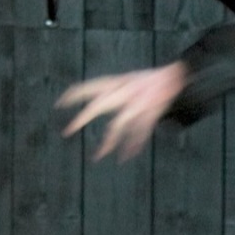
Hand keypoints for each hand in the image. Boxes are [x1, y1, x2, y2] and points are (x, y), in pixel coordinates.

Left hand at [56, 63, 188, 161]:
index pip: (91, 86)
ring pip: (118, 125)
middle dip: (83, 118)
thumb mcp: (127, 79)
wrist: (174, 77)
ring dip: (108, 142)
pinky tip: (126, 157)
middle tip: (68, 131)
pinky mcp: (149, 115)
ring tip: (98, 157)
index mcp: (118, 82)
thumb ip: (113, 87)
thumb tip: (93, 94)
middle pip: (99, 105)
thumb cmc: (149, 80)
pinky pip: (139, 133)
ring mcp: (136, 104)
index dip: (74, 94)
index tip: (60, 102)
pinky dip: (133, 146)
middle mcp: (124, 92)